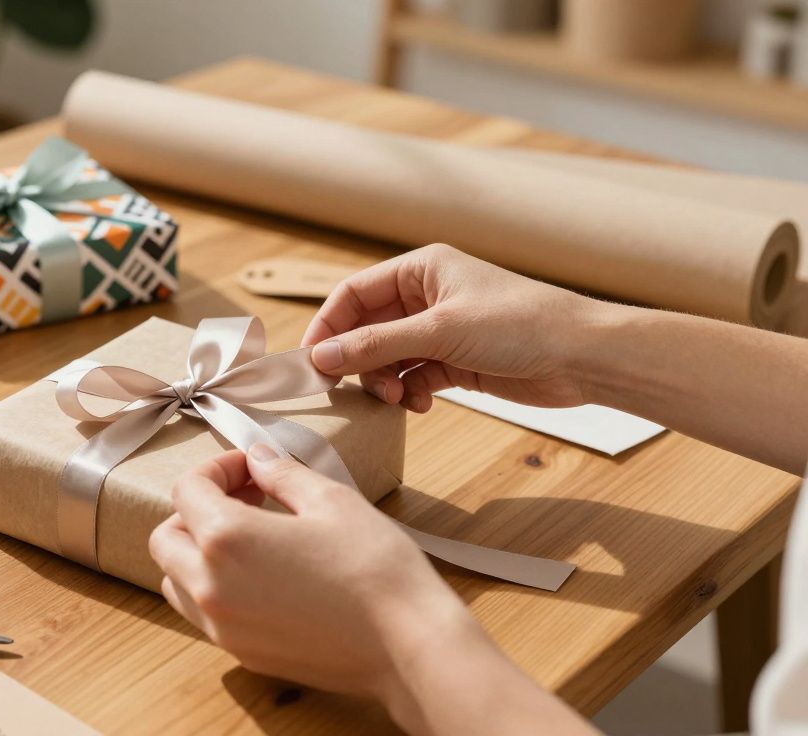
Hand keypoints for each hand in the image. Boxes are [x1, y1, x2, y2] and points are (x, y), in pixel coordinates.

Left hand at [150, 447, 601, 735]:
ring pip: (176, 580)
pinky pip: (203, 614)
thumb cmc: (377, 571)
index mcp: (226, 539)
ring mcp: (223, 626)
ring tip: (248, 536)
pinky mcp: (242, 653)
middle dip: (196, 509)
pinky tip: (260, 574)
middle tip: (244, 496)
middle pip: (166, 537)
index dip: (217, 468)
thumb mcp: (331, 500)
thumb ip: (282, 474)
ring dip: (196, 551)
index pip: (187, 490)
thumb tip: (258, 457)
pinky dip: (213, 587)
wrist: (408, 645)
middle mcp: (211, 586)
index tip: (248, 467)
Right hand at [302, 244, 602, 411]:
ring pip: (388, 358)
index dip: (327, 326)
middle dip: (358, 361)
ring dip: (384, 381)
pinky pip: (413, 377)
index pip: (353, 294)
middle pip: (367, 329)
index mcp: (421, 269)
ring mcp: (441, 330)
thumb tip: (322, 355)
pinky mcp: (456, 362)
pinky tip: (422, 405)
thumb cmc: (520, 324)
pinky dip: (409, 393)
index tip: (310, 361)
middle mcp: (427, 296)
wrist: (583, 357)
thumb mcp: (439, 331)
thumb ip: (376, 345)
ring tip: (396, 399)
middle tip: (350, 389)